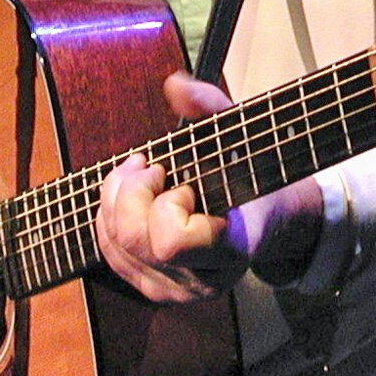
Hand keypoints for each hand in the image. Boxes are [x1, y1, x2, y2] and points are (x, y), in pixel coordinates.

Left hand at [93, 73, 245, 301]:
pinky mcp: (154, 288)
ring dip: (116, 199)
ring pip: (115, 246)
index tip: (184, 183)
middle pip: (133, 240)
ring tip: (141, 175)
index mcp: (234, 249)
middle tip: (153, 168)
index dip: (166, 206)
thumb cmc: (252, 173)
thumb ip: (211, 107)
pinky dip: (109, 217)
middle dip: (132, 193)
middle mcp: (204, 280)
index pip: (171, 242)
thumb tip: (176, 85)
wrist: (266, 219)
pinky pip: (111, 253)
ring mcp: (177, 290)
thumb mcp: (240, 134)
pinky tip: (129, 197)